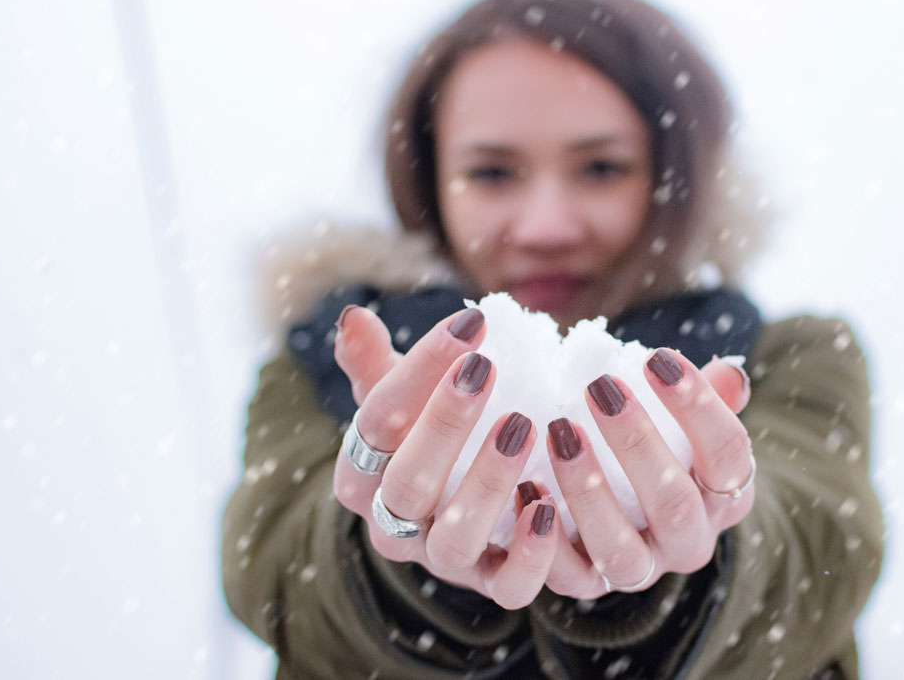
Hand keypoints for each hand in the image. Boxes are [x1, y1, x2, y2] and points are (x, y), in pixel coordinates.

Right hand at [331, 305, 562, 608]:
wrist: (455, 514)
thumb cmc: (427, 438)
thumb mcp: (399, 401)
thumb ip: (374, 364)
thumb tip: (352, 316)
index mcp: (362, 473)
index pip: (377, 422)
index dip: (418, 371)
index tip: (469, 323)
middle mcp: (394, 525)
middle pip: (406, 483)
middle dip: (445, 422)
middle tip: (485, 367)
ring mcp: (444, 559)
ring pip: (455, 536)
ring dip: (488, 482)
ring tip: (522, 426)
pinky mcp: (493, 584)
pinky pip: (508, 586)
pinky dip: (530, 553)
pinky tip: (551, 507)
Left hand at [539, 348, 753, 597]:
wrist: (629, 514)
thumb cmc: (662, 447)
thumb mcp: (690, 424)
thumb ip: (711, 397)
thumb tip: (729, 374)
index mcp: (726, 497)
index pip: (727, 455)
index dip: (699, 407)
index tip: (659, 357)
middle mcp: (689, 542)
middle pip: (674, 504)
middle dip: (637, 443)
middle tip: (600, 388)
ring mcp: (641, 570)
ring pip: (621, 551)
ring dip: (588, 492)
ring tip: (560, 432)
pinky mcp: (589, 586)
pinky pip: (568, 576)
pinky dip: (544, 538)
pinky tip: (525, 488)